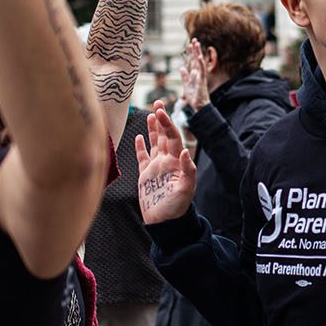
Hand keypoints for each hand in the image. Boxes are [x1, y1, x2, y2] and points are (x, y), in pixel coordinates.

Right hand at [134, 102, 197, 222]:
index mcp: (176, 163)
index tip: (160, 111)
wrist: (164, 223)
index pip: (172, 138)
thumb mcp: (185, 190)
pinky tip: (138, 137)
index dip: (167, 124)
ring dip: (153, 128)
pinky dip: (141, 146)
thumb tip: (184, 151)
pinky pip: (143, 157)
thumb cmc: (176, 208)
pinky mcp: (145, 175)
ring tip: (151, 113)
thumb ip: (187, 171)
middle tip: (158, 102)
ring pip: (154, 143)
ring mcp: (156, 167)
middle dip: (161, 119)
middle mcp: (167, 162)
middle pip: (164, 135)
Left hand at [181, 40, 210, 113]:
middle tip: (194, 40)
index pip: (192, 61)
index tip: (189, 45)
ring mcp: (200, 76)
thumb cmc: (194, 97)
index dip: (191, 53)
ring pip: (199, 62)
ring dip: (198, 53)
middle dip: (195, 50)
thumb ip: (185, 76)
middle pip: (196, 59)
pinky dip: (201, 64)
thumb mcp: (186, 85)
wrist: (199, 106)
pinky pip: (202, 71)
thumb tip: (182, 68)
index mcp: (194, 74)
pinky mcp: (202, 80)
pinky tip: (200, 57)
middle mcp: (198, 73)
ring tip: (197, 44)